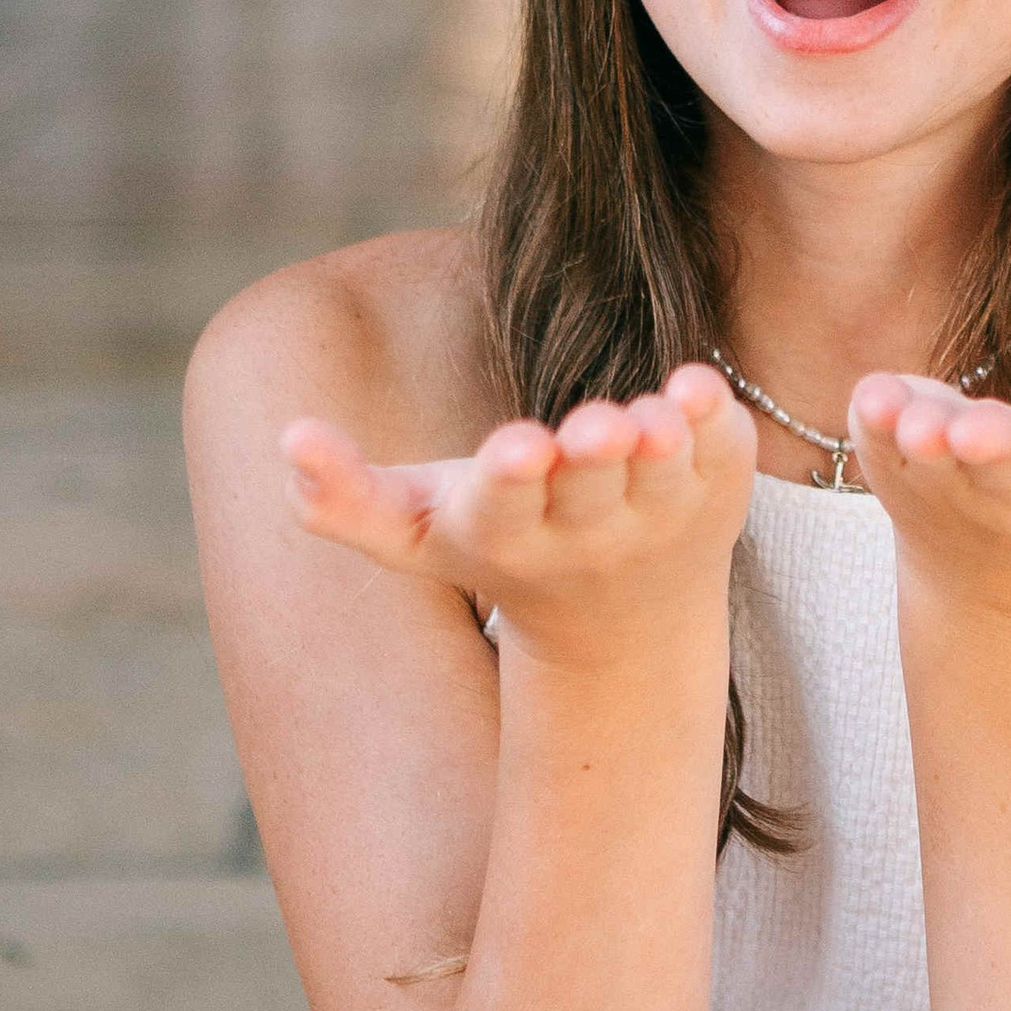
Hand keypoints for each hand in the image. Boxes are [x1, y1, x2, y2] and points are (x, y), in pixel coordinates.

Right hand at [281, 363, 755, 664]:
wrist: (622, 624)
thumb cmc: (498, 546)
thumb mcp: (416, 534)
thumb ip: (343, 499)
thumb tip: (288, 440)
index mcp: (509, 536)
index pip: (507, 509)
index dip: (510, 479)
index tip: (516, 448)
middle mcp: (590, 532)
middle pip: (591, 492)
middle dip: (591, 457)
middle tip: (594, 426)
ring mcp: (662, 513)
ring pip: (664, 479)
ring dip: (659, 445)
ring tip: (653, 416)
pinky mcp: (716, 485)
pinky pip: (722, 453)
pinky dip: (717, 423)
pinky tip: (698, 386)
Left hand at [847, 368, 1010, 624]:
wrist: (1007, 566)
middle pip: (1003, 468)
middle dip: (992, 450)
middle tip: (981, 435)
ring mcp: (946, 478)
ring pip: (931, 463)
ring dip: (924, 444)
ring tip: (919, 427)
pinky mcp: (893, 457)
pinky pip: (876, 441)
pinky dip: (874, 422)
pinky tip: (873, 398)